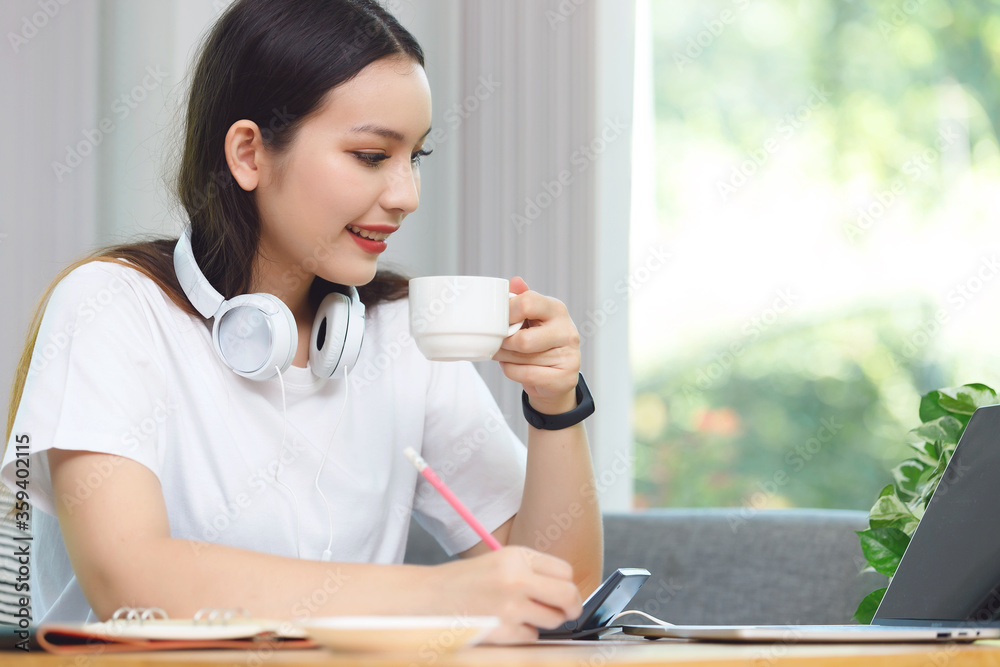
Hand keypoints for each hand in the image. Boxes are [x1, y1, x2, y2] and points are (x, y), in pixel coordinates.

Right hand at [427, 546, 582, 643]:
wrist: (429, 598)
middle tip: (568, 611)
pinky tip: (505, 624)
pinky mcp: (502, 632)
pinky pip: (532, 637)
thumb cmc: (467, 581)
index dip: (566, 584)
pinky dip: (523, 634)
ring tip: (521, 613)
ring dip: (543, 621)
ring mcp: (509, 607)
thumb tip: (568, 592)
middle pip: (568, 595)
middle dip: (572, 606)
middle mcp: (515, 579)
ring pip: (553, 619)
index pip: (564, 571)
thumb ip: (532, 571)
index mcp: (516, 556)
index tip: (564, 592)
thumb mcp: (499, 562)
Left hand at [494, 277, 580, 414]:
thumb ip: (521, 299)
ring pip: (522, 360)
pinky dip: (513, 372)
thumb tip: (515, 281)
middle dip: (504, 344)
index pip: (527, 303)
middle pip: (523, 340)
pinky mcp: (566, 378)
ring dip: (506, 359)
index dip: (506, 313)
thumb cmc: (538, 340)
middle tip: (499, 344)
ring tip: (506, 355)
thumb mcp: (531, 317)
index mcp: (556, 309)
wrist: (555, 375)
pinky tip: (514, 367)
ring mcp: (569, 355)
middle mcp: (567, 331)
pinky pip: (527, 375)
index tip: (498, 321)